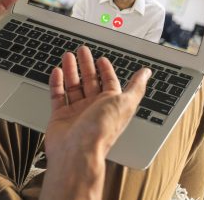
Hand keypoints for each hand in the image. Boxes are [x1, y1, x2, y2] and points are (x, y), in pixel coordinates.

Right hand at [45, 46, 150, 161]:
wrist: (77, 151)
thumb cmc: (101, 129)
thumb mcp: (125, 103)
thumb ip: (136, 87)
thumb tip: (147, 73)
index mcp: (110, 105)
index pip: (109, 83)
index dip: (106, 70)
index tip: (101, 59)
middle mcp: (93, 109)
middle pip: (90, 82)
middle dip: (86, 65)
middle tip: (82, 51)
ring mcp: (76, 113)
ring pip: (73, 87)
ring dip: (71, 71)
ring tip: (67, 56)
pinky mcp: (60, 117)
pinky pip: (58, 96)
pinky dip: (57, 83)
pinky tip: (57, 72)